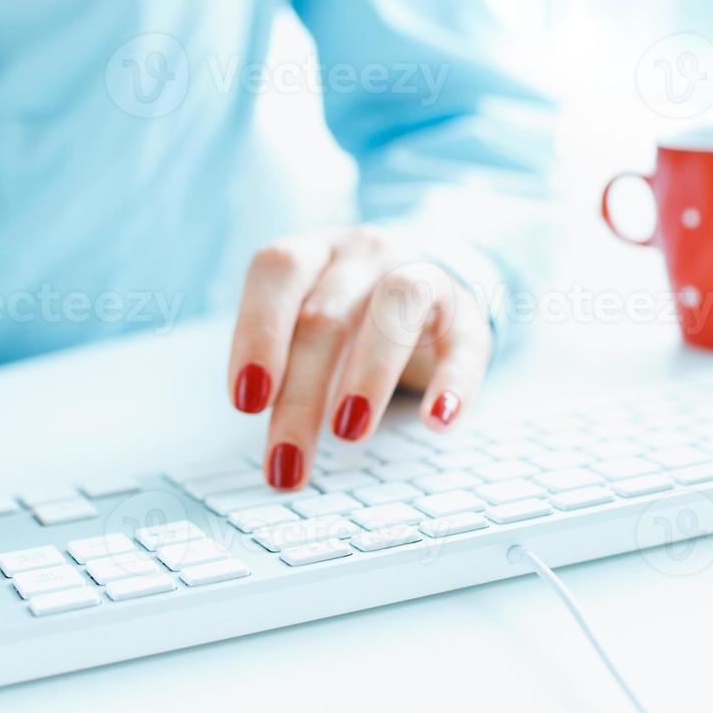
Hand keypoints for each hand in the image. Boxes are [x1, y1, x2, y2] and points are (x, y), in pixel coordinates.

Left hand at [228, 227, 491, 488]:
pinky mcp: (466, 313)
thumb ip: (282, 369)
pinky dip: (453, 384)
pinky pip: (463, 344)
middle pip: (327, 314)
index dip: (258, 332)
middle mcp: (363, 252)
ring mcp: (419, 273)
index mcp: (311, 252)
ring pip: (397, 307)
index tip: (246, 401)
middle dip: (301, 394)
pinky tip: (437, 423)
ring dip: (368, 374)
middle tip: (287, 460)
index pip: (277, 272)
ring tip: (347, 433)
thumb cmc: (346, 314)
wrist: (426, 283)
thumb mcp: (303, 324)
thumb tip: (272, 450)